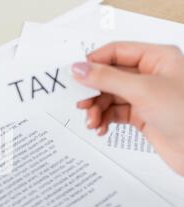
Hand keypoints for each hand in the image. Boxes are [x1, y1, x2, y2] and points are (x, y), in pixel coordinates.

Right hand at [72, 42, 183, 174]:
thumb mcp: (142, 91)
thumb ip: (107, 78)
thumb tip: (80, 68)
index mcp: (157, 58)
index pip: (116, 52)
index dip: (94, 62)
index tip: (75, 75)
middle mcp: (150, 75)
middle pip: (109, 77)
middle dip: (93, 92)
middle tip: (81, 103)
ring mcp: (145, 96)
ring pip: (109, 97)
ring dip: (97, 110)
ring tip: (93, 122)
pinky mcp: (142, 115)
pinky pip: (115, 113)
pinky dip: (104, 120)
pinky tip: (101, 127)